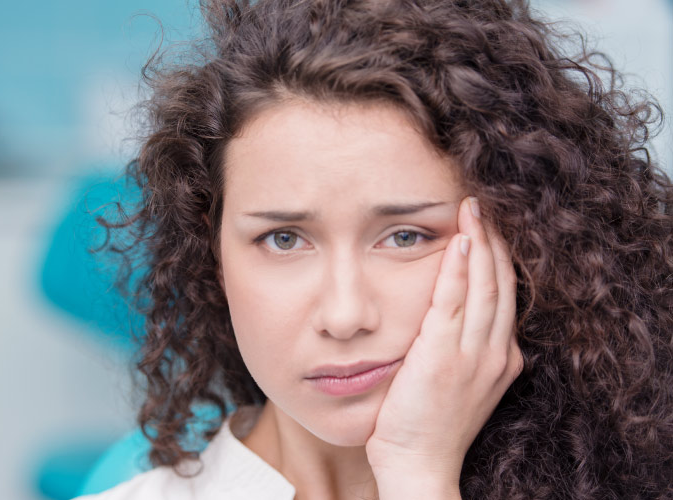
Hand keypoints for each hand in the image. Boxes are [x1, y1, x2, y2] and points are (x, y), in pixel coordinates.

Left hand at [366, 196, 522, 495]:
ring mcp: (474, 354)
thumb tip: (448, 313)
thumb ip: (461, 346)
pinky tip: (458, 240)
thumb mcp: (459, 381)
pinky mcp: (444, 355)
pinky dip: (458, 268)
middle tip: (483, 205)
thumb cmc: (431, 423)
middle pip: (500, 283)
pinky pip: (453, 301)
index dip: (500, 258)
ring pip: (483, 285)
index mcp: (502, 358)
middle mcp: (496, 352)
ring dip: (480, 242)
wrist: (419, 464)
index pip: (505, 295)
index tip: (490, 228)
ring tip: (472, 208)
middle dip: (494, 240)